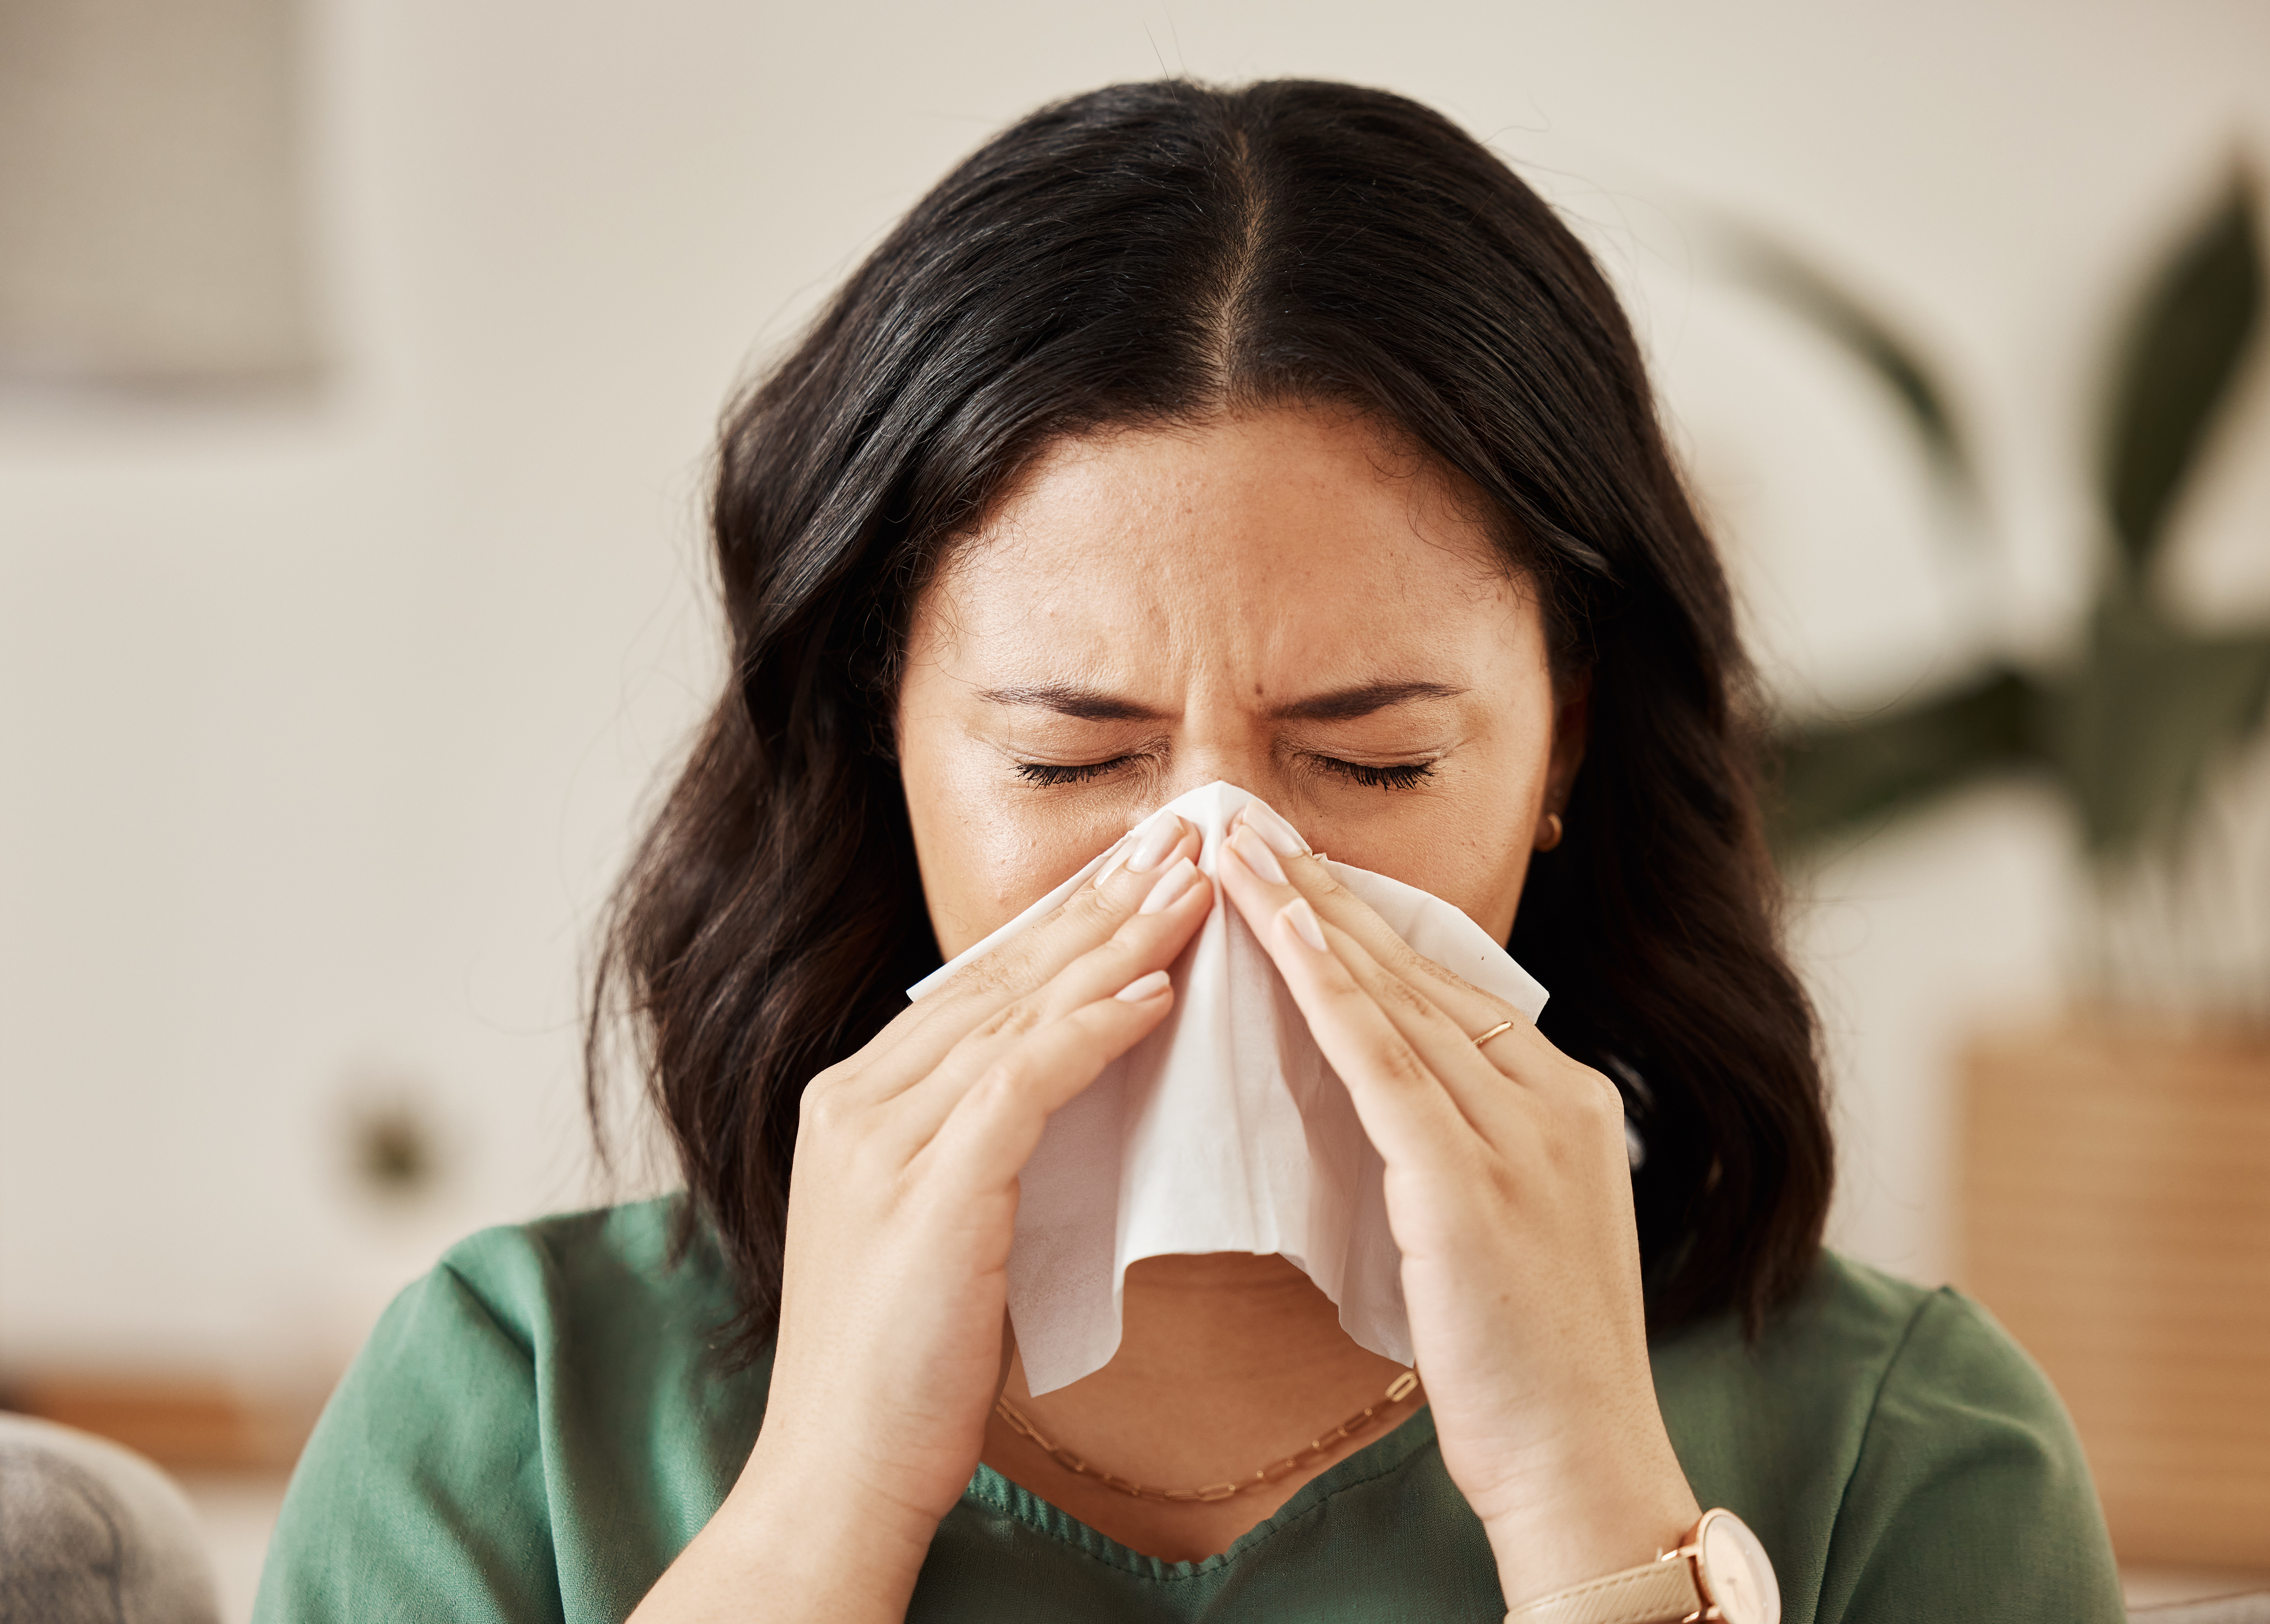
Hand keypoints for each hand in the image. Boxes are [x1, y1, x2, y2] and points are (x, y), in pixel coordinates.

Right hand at [632, 815, 1213, 1622]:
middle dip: (1101, 901)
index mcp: (853, 1102)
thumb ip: (974, 1142)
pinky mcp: (927, 1188)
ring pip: (1018, 1011)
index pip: (978, 986)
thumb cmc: (899, 1367)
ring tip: (1197, 885)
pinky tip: (1157, 992)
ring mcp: (882, 1140)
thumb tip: (1056, 1081)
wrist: (838, 1473)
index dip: (1067, 923)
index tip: (1142, 871)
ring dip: (1118, 942)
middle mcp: (857, 1100)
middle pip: (1000, 976)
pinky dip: (1094, 1029)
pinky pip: (1025, 1080)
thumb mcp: (934, 1227)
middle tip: (1185, 837)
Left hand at [1215, 808, 1699, 1607]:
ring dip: (1310, 917)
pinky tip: (1280, 934)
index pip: (1451, 991)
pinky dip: (1328, 990)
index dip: (1367, 927)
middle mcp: (1554, 1100)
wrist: (1584, 1466)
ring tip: (1240, 853)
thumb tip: (1389, 1100)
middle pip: (1420, 973)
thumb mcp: (1515, 1228)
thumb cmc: (1536, 1365)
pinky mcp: (1470, 1184)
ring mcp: (1521, 1137)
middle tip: (1252, 825)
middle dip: (1330, 894)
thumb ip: (1467, 1149)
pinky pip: (1384, 1063)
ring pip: (1396, 999)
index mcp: (1570, 1104)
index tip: (1299, 872)